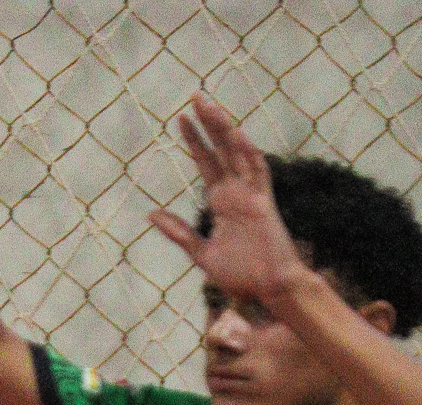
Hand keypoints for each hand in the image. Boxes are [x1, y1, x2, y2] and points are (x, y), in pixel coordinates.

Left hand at [148, 94, 310, 311]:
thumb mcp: (202, 253)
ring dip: (224, 129)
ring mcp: (252, 195)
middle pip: (221, 149)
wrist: (269, 290)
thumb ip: (179, 232)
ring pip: (238, 153)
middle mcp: (237, 192)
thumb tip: (152, 214)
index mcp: (222, 201)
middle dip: (208, 124)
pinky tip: (236, 134)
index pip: (207, 163)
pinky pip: (258, 173)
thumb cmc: (241, 275)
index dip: (195, 141)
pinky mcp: (265, 204)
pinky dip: (249, 154)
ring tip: (208, 105)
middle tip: (194, 97)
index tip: (181, 119)